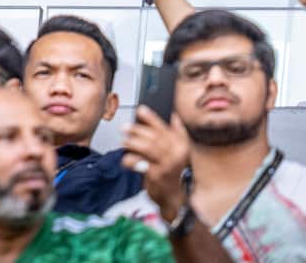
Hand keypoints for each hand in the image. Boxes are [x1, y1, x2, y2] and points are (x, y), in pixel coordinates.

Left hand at [121, 106, 191, 222]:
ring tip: (124, 142)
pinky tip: (125, 159)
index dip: (151, 117)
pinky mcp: (157, 176)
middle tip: (125, 128)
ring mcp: (167, 165)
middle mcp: (177, 154)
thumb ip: (176, 133)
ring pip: (148, 148)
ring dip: (133, 143)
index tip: (140, 110)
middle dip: (137, 130)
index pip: (165, 127)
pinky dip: (131, 159)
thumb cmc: (172, 172)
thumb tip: (174, 115)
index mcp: (181, 145)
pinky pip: (141, 163)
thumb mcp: (178, 152)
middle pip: (154, 136)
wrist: (173, 197)